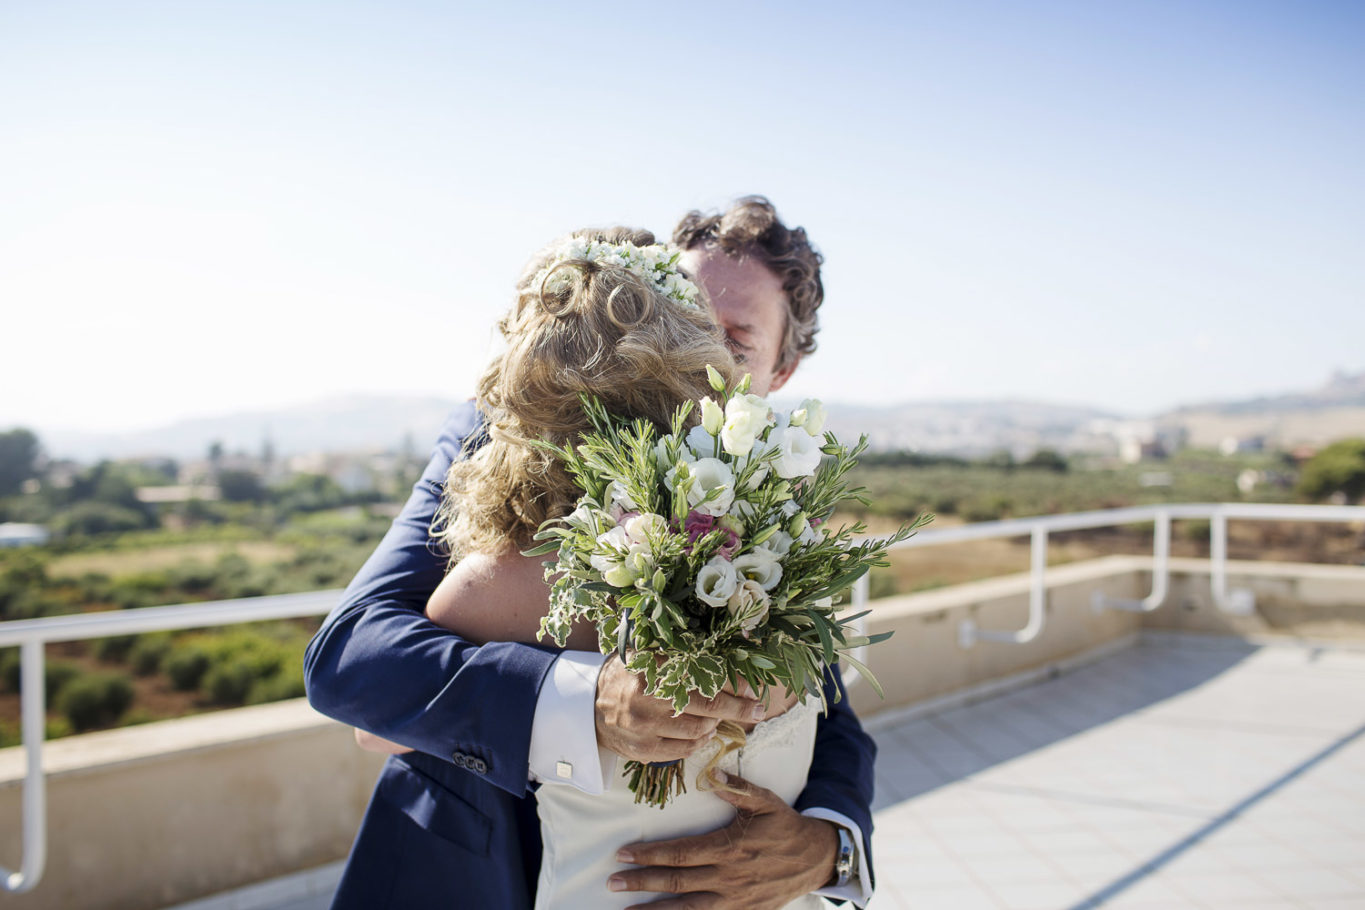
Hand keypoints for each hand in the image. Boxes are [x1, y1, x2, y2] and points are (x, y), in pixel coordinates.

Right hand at [595, 657, 765, 762]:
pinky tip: (702, 733)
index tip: (752, 691)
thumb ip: (678, 657)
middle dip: (737, 709)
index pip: (702, 680)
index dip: (732, 687)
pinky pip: (684, 750)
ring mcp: (644, 728)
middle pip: (706, 708)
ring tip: (717, 719)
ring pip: (698, 731)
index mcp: (650, 670)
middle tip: (756, 710)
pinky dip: (700, 742)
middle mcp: (646, 699)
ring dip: (715, 726)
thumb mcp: (646, 656)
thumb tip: (726, 663)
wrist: (589, 707)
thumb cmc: (626, 677)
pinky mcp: (644, 751)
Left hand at [607, 770, 838, 908]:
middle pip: (676, 883)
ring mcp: (734, 901)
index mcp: (728, 848)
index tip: (624, 853)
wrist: (816, 860)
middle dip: (641, 883)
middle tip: (613, 882)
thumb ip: (738, 789)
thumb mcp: (765, 802)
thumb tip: (712, 775)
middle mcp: (727, 878)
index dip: (650, 854)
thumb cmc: (785, 827)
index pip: (680, 853)